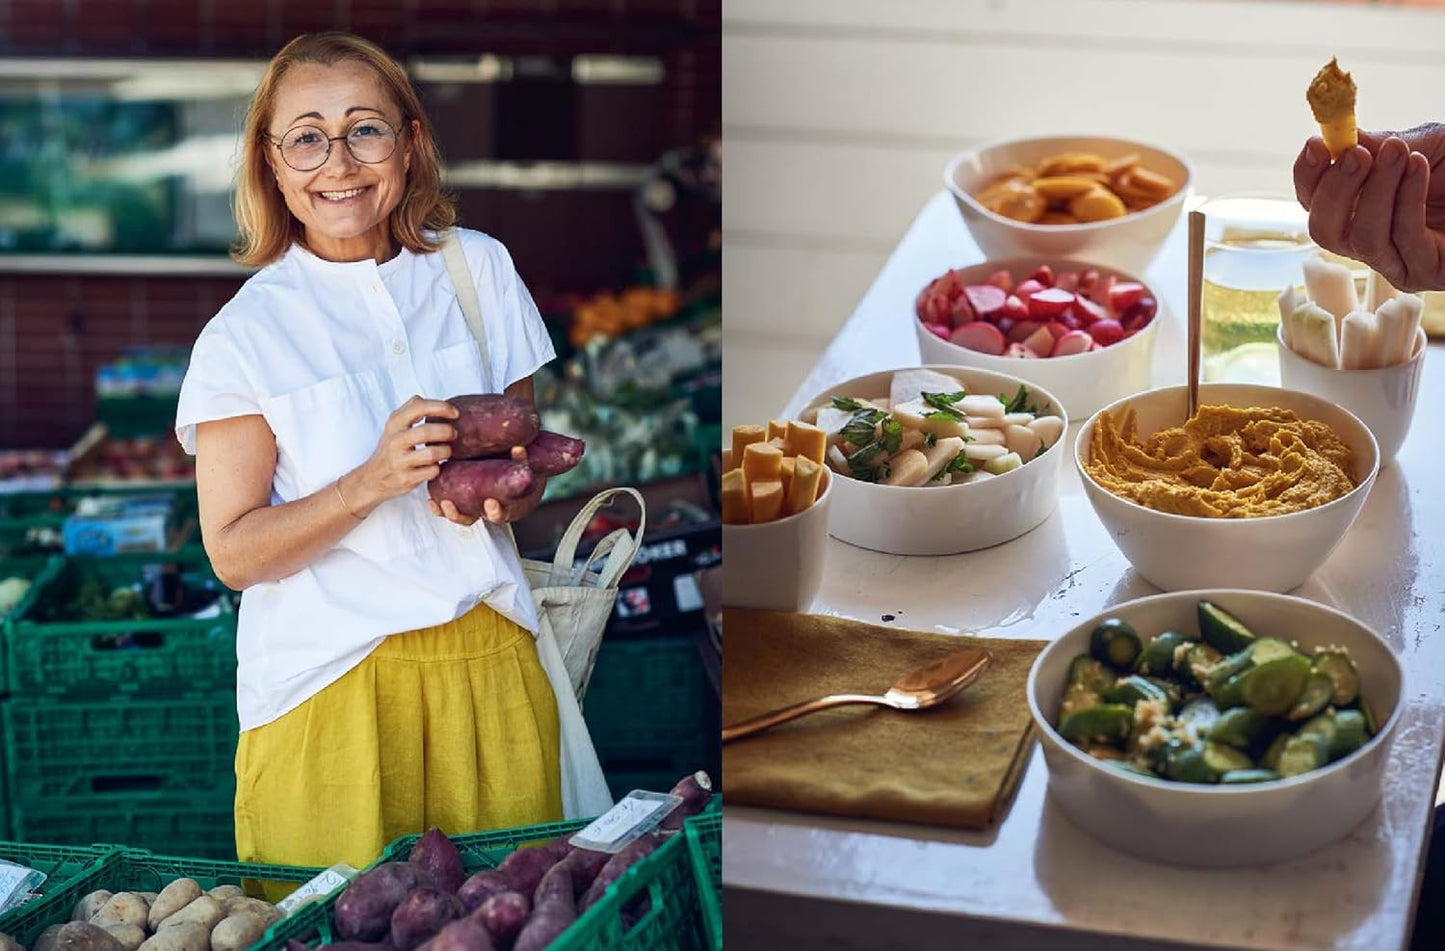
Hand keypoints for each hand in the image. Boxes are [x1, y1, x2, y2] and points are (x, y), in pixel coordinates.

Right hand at [348, 395, 457, 516]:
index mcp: (394, 424)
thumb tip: (432, 400)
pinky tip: (436, 465)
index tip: (455, 413)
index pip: (419, 407)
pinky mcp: (406, 479)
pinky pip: (432, 471)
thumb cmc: (391, 448)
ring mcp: (400, 461)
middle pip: (427, 432)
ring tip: (447, 451)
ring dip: (446, 451)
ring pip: (432, 454)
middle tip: (454, 434)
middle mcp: (395, 441)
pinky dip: (439, 468)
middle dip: (447, 432)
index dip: (441, 407)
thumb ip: (411, 409)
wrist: (372, 478)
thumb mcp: (394, 425)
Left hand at [427, 446, 546, 525]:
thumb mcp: (524, 470)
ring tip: (438, 502)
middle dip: (458, 515)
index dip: (495, 511)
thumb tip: (517, 447)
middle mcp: (484, 510)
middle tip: (449, 505)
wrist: (516, 480)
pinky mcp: (462, 498)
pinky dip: (438, 506)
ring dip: (445, 511)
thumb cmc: (520, 476)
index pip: (498, 515)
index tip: (490, 502)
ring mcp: (472, 505)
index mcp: (503, 506)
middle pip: (470, 519)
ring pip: (457, 514)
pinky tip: (431, 499)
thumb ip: (521, 461)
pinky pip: (448, 506)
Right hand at [1293, 123, 1444, 291]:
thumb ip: (1378, 143)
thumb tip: (1335, 138)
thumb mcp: (1423, 144)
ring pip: (1360, 238)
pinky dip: (1406, 200)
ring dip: (1377, 192)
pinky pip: (1402, 239)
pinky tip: (1419, 168)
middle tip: (1357, 155)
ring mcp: (1395, 262)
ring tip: (1402, 154)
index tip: (1315, 144)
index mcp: (1359, 210)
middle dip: (1335, 191)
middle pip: (1324, 230)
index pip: (1314, 201)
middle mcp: (1369, 241)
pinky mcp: (1424, 272)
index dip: (1308, 176)